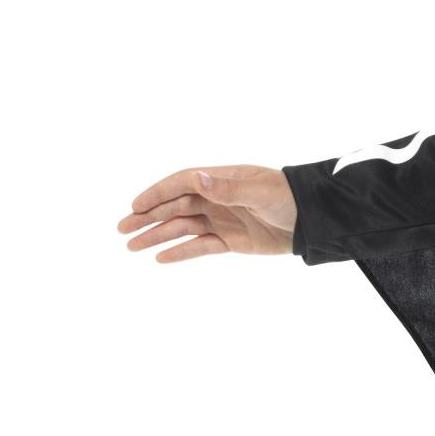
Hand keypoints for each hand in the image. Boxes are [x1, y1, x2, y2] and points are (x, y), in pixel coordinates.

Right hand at [117, 166, 298, 260]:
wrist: (312, 220)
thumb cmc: (288, 198)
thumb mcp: (260, 192)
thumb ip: (228, 188)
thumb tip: (199, 178)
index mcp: (220, 180)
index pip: (180, 184)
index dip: (157, 194)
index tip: (136, 206)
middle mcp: (216, 198)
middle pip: (174, 207)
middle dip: (147, 217)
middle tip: (122, 229)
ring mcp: (221, 219)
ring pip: (182, 228)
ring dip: (157, 236)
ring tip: (132, 246)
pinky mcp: (230, 240)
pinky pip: (200, 246)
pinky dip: (181, 252)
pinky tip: (160, 258)